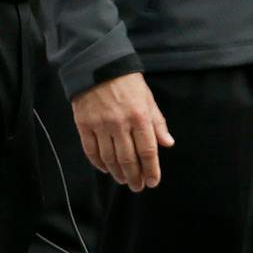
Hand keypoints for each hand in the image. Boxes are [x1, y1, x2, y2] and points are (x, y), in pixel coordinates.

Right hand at [72, 71, 175, 190]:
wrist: (97, 66)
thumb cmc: (127, 82)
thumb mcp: (147, 99)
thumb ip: (157, 122)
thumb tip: (168, 143)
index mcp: (139, 116)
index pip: (147, 150)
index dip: (151, 170)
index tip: (153, 182)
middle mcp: (120, 123)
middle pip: (128, 159)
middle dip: (134, 177)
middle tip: (137, 187)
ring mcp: (100, 125)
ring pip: (109, 158)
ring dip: (117, 173)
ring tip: (123, 181)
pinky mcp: (84, 125)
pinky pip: (91, 150)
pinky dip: (98, 163)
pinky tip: (106, 169)